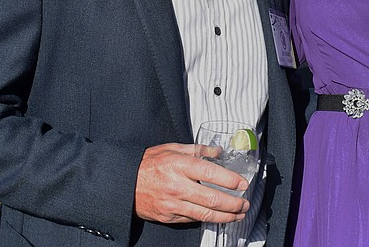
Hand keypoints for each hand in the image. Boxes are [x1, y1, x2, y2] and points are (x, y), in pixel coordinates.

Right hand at [134, 143, 249, 223]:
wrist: (124, 182)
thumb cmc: (147, 163)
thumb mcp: (172, 148)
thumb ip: (197, 150)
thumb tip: (218, 152)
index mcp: (179, 165)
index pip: (211, 173)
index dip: (230, 180)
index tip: (242, 183)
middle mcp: (177, 186)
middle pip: (212, 199)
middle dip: (233, 203)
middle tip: (244, 203)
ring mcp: (172, 204)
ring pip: (205, 214)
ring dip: (226, 216)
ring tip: (238, 214)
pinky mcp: (168, 216)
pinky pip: (192, 220)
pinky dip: (208, 220)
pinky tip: (218, 217)